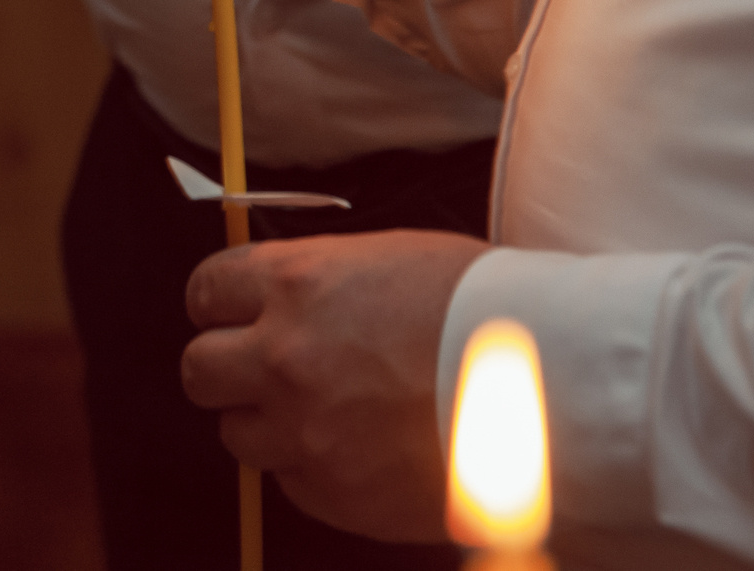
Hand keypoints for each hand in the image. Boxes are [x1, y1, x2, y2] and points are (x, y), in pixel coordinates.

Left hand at [183, 230, 488, 541]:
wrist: (553, 387)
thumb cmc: (486, 308)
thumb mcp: (391, 260)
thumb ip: (322, 281)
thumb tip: (285, 296)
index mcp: (297, 284)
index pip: (206, 290)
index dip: (219, 303)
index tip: (232, 311)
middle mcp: (284, 357)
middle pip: (201, 369)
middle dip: (227, 368)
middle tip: (266, 369)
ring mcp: (305, 431)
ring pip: (237, 434)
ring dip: (268, 423)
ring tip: (323, 414)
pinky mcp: (334, 494)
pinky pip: (290, 482)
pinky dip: (313, 468)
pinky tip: (361, 449)